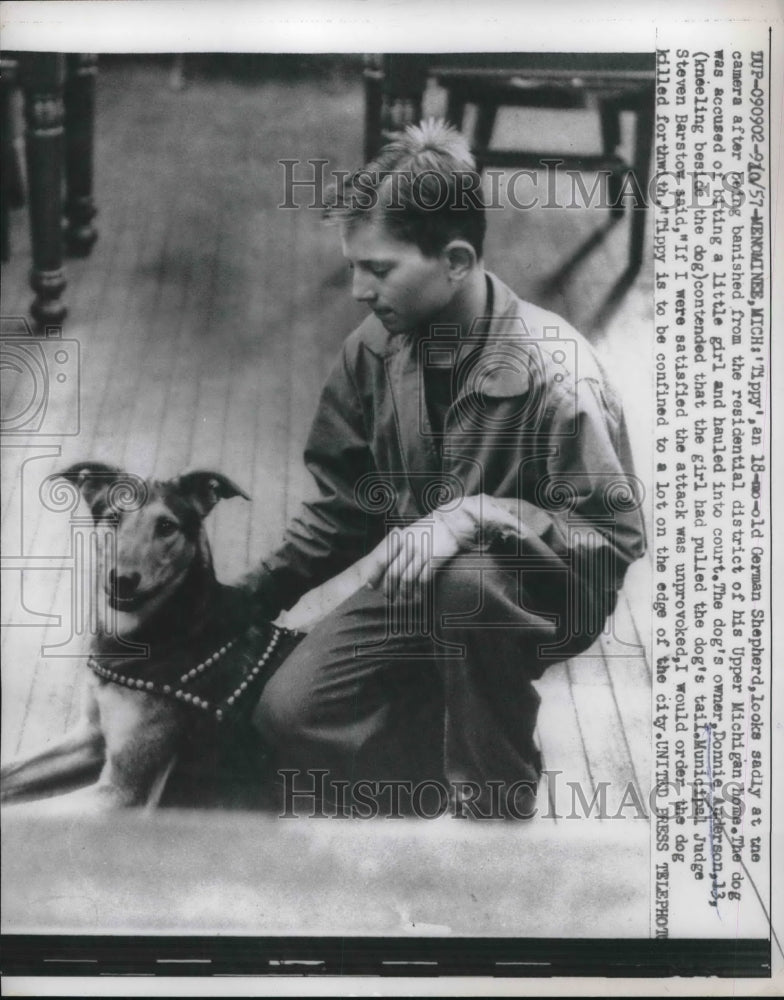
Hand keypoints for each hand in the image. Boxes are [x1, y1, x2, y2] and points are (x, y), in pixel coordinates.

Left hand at [366, 497, 483, 603]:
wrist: (452, 523)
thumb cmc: (430, 528)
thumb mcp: (410, 532)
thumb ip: (397, 544)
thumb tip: (385, 562)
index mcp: (399, 539)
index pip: (381, 560)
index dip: (374, 575)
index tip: (371, 586)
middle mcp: (408, 546)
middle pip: (392, 573)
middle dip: (388, 589)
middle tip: (388, 597)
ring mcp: (422, 553)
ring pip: (407, 580)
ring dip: (404, 593)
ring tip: (403, 599)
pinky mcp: (435, 560)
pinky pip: (423, 580)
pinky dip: (419, 591)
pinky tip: (418, 595)